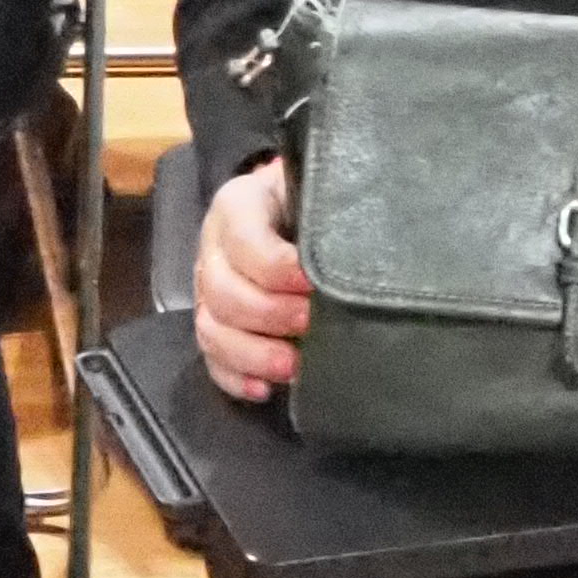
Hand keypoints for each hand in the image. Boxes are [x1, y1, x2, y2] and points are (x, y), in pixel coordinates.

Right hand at [193, 157, 311, 397]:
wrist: (289, 204)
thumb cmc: (312, 198)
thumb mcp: (320, 187)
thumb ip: (332, 208)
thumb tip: (371, 246)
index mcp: (239, 206)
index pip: (245, 242)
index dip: (278, 269)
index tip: (314, 285)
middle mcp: (214, 249)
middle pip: (222, 291)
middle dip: (270, 315)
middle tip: (311, 323)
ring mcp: (207, 290)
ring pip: (211, 328)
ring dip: (253, 353)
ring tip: (294, 366)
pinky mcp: (214, 323)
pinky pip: (211, 357)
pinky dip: (235, 377)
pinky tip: (265, 389)